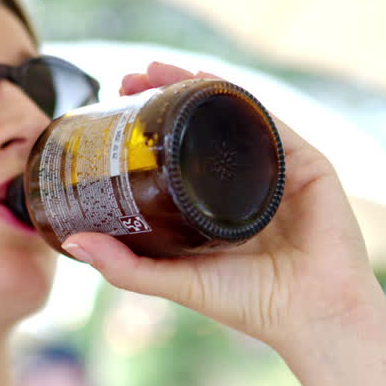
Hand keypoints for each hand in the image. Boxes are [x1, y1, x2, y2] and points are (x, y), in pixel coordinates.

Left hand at [60, 61, 383, 348]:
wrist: (312, 314)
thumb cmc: (251, 305)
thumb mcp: (176, 282)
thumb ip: (126, 267)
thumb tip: (72, 242)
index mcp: (216, 206)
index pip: (178, 154)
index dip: (148, 128)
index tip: (112, 106)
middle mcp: (245, 182)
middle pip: (201, 126)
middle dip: (165, 96)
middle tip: (128, 80)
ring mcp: (277, 170)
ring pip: (232, 115)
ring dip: (196, 85)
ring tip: (156, 71)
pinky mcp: (308, 165)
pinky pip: (270, 122)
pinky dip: (239, 98)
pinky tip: (210, 82)